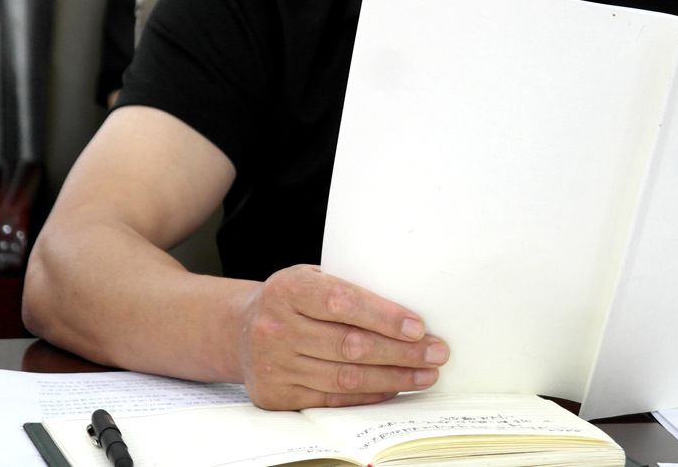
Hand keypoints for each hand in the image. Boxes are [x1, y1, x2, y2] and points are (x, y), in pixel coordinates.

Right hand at [237, 265, 449, 409]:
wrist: (242, 329)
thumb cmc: (294, 299)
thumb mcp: (313, 277)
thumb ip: (350, 287)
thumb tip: (410, 309)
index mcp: (288, 289)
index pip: (342, 303)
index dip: (384, 316)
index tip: (419, 327)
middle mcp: (275, 328)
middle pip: (350, 345)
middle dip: (401, 352)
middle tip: (436, 352)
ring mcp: (274, 365)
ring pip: (345, 377)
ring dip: (393, 378)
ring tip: (425, 374)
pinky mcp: (276, 395)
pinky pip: (332, 399)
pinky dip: (369, 395)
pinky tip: (394, 388)